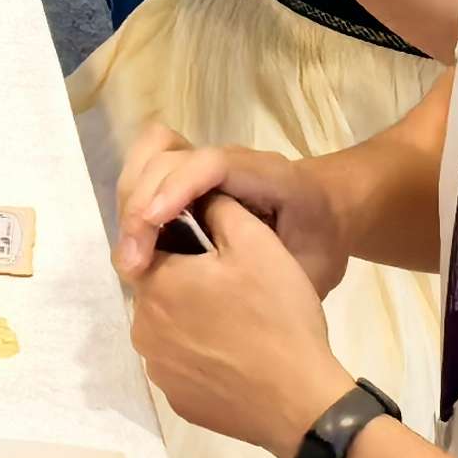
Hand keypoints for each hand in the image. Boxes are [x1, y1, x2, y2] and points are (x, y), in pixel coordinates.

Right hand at [112, 121, 348, 297]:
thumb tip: (220, 300)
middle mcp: (232, 159)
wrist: (327, 217)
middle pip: (171, 157)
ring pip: (152, 157)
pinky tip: (137, 241)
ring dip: (130, 201)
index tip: (151, 224)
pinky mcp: (190, 173)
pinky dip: (134, 196)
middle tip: (132, 264)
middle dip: (142, 203)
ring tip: (130, 257)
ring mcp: (207, 162)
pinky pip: (150, 168)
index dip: (178, 187)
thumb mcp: (311, 270)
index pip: (214, 165)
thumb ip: (274, 278)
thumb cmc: (322, 248)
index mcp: (270, 176)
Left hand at [127, 187, 352, 457]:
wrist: (301, 401)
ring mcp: (158, 369)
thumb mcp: (257, 244)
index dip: (179, 242)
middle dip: (185, 282)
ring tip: (237, 322)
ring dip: (190, 320)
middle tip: (232, 286)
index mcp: (155, 283)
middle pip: (157, 290)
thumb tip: (196, 197)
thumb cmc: (277, 315)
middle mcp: (142, 327)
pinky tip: (235, 356)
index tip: (212, 248)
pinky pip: (181, 365)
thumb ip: (217, 208)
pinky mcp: (176, 400)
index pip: (150, 248)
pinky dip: (200, 357)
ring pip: (167, 329)